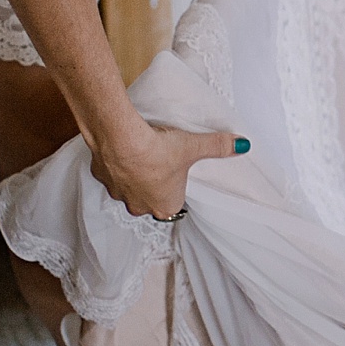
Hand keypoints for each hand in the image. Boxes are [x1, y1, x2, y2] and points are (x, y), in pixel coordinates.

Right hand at [89, 124, 247, 219]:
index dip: (175, 191)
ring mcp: (118, 194)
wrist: (121, 139)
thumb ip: (217, 147)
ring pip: (128, 189)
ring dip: (133, 176)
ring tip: (140, 155)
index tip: (177, 177)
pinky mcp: (101, 177)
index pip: (172, 206)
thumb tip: (242, 145)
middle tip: (159, 163)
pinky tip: (122, 151)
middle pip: (149, 200)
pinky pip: (110, 174)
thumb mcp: (193, 147)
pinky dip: (115, 165)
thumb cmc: (159, 150)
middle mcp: (140, 206)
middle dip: (153, 185)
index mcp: (164, 206)